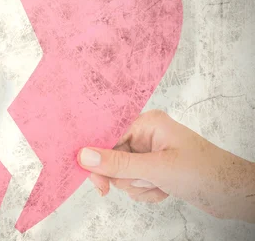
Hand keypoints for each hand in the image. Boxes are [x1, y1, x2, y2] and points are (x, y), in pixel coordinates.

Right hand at [77, 110, 254, 222]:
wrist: (232, 193)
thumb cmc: (203, 172)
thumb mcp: (155, 169)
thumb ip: (118, 164)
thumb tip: (84, 156)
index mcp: (147, 123)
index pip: (108, 136)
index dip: (99, 158)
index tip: (97, 180)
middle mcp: (147, 134)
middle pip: (112, 157)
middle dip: (126, 177)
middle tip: (141, 184)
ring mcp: (151, 152)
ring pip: (123, 174)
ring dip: (139, 186)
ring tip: (161, 186)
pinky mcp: (155, 169)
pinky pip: (135, 182)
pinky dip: (146, 191)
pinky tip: (164, 190)